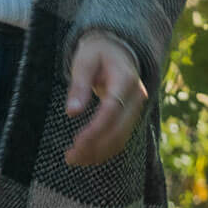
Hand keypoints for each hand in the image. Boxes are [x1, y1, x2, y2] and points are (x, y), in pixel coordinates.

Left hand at [63, 31, 148, 166]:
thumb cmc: (97, 53)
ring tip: (73, 159)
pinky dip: (105, 149)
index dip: (95, 129)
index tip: (77, 143)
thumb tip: (71, 113)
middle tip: (70, 157)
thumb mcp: (84, 62)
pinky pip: (121, 137)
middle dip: (95, 147)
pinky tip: (87, 155)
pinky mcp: (132, 116)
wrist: (117, 49)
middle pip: (119, 130)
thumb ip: (78, 86)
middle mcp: (137, 96)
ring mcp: (137, 108)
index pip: (112, 110)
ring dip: (99, 153)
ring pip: (121, 138)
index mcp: (125, 79)